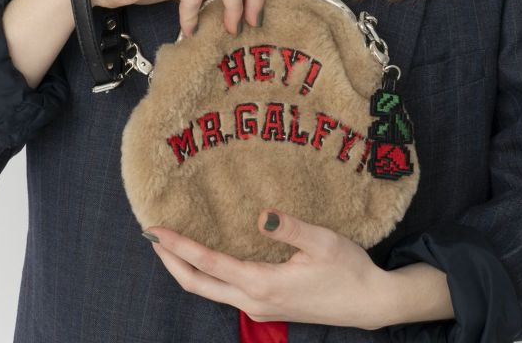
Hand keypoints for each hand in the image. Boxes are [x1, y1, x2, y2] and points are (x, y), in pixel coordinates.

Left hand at [143, 208, 397, 330]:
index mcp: (263, 284)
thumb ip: (289, 227)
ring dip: (186, 267)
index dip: (178, 246)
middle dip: (170, 260)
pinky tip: (207, 254)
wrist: (369, 302)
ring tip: (170, 241)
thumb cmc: (349, 270)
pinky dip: (207, 272)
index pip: (209, 263)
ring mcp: (259, 307)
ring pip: (209, 290)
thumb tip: (260, 214)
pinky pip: (225, 290)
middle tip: (151, 235)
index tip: (156, 229)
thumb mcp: (323, 242)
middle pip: (198, 284)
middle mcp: (254, 301)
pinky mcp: (266, 306)